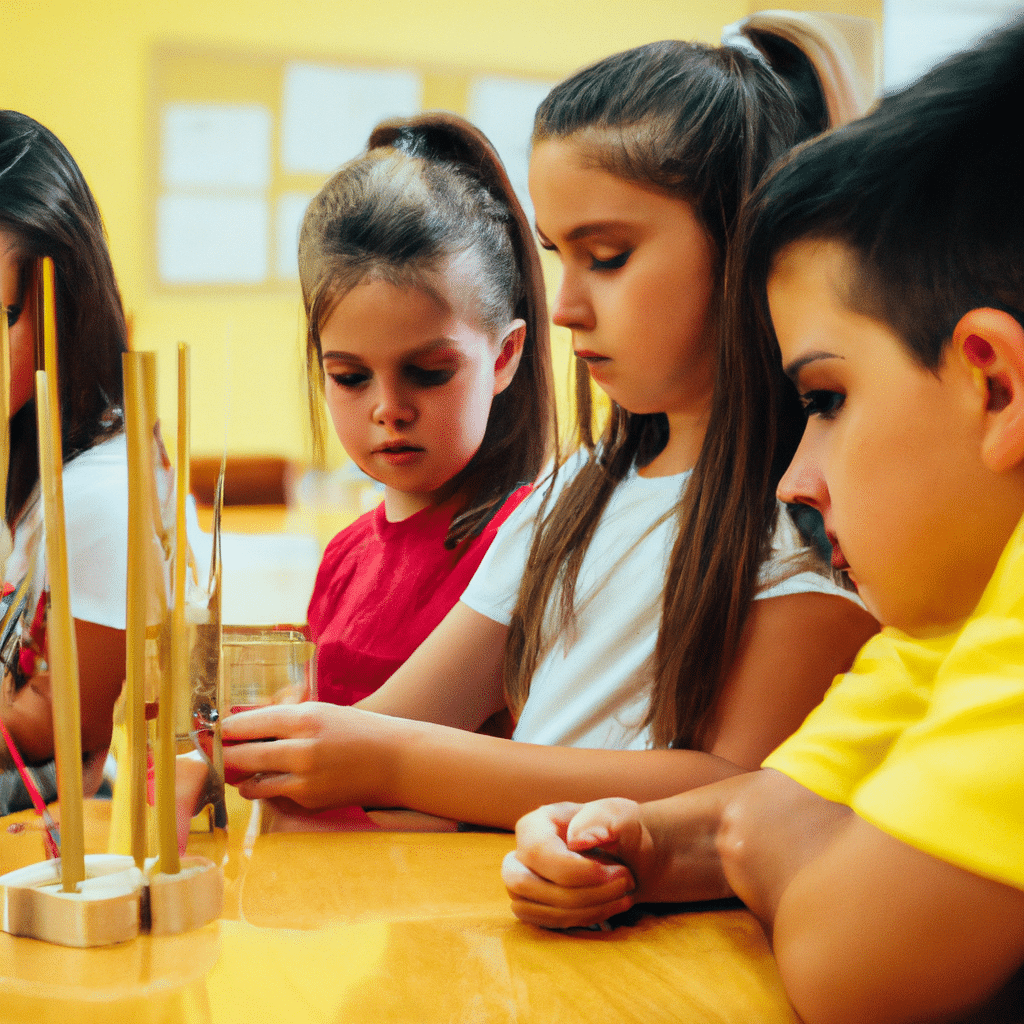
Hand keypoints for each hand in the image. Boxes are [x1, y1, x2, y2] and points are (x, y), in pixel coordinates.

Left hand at [220, 702, 399, 809]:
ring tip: (233, 771)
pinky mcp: (309, 801)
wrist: (393, 761)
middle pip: (244, 754)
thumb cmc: (357, 730)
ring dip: (239, 777)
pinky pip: (274, 794)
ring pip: (253, 782)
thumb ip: (285, 720)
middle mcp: (303, 750)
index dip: (228, 728)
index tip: (215, 729)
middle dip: (224, 754)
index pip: (251, 724)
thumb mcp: (321, 712)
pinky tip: (265, 780)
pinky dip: (265, 788)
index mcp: (306, 719)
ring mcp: (305, 779)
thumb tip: (243, 727)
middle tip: (212, 752)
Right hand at [502, 799, 646, 928]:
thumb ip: (598, 819)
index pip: (538, 852)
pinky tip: (613, 905)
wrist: (629, 850)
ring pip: (539, 908)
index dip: (575, 870)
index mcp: (534, 825)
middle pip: (525, 884)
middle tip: (623, 884)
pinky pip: (550, 923)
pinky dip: (586, 919)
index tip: (615, 872)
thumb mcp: (617, 813)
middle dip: (580, 894)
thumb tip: (575, 840)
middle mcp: (520, 856)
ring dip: (588, 910)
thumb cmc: (619, 826)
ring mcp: (524, 885)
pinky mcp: (536, 909)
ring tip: (624, 895)